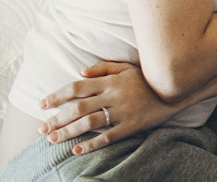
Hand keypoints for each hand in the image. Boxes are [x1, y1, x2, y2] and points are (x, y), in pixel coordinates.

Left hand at [37, 61, 181, 154]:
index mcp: (111, 81)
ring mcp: (123, 112)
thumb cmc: (147, 79)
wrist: (175, 92)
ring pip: (89, 123)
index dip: (57, 96)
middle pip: (79, 107)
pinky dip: (91, 144)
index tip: (41, 104)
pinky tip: (76, 150)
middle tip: (41, 128)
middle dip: (57, 118)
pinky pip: (108, 137)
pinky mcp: (132, 126)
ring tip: (52, 139)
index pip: (77, 87)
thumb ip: (103, 67)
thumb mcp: (127, 67)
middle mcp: (114, 96)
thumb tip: (79, 72)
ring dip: (68, 132)